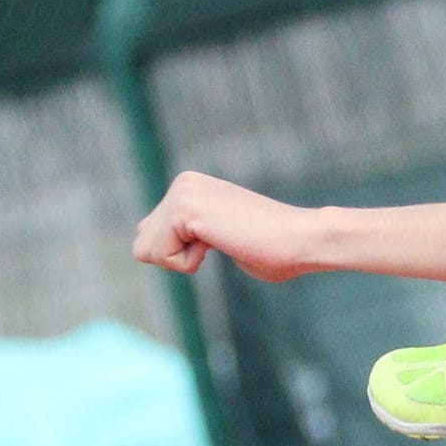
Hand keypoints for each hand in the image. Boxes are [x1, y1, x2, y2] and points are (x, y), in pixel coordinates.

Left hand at [132, 170, 321, 280]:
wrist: (303, 239)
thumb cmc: (276, 250)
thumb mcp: (220, 237)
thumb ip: (189, 236)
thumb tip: (149, 245)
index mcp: (190, 186)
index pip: (150, 235)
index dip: (183, 253)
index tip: (224, 239)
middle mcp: (182, 183)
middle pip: (142, 244)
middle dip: (178, 258)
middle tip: (225, 242)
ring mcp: (182, 192)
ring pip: (146, 251)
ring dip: (184, 260)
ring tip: (224, 241)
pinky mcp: (185, 210)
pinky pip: (162, 256)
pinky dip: (190, 263)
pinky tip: (221, 242)